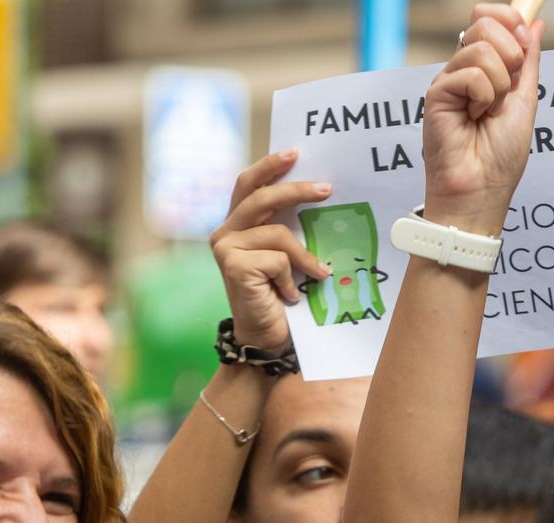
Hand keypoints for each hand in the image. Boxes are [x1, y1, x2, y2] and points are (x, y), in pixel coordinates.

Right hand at [208, 151, 333, 352]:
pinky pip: (277, 259)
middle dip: (296, 190)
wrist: (268, 339)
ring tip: (319, 274)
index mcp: (238, 224)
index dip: (270, 166)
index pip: (249, 184)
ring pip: (277, 233)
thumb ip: (291, 229)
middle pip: (262, 197)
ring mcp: (225, 248)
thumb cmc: (282, 297)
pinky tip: (289, 295)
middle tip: (327, 189)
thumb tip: (321, 197)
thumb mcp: (289, 256)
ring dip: (305, 255)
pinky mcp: (232, 266)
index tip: (296, 152)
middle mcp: (225, 231)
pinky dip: (292, 278)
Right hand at [423, 5, 544, 234]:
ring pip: (481, 48)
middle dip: (509, 55)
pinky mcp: (437, 92)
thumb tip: (536, 25)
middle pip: (484, 22)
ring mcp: (449, 79)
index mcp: (485, 68)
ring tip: (487, 113)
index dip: (509, 19)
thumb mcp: (525, 101)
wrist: (482, 189)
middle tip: (506, 91)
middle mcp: (464, 69)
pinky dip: (483, 98)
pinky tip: (473, 118)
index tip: (524, 42)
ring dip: (498, 86)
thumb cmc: (501, 156)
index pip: (489, 18)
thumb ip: (528, 62)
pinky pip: (471, 74)